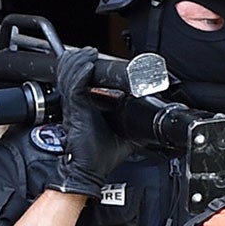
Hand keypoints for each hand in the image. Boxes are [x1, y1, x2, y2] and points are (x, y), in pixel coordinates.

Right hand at [48, 47, 131, 196]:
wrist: (87, 172)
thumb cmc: (97, 158)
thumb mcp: (124, 137)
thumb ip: (134, 125)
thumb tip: (154, 122)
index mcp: (84, 107)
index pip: (78, 81)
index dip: (83, 67)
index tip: (92, 58)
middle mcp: (76, 105)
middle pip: (71, 73)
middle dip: (80, 60)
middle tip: (91, 53)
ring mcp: (74, 107)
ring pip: (70, 76)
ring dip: (80, 62)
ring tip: (89, 54)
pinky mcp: (75, 111)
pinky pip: (74, 88)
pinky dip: (80, 75)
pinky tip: (87, 67)